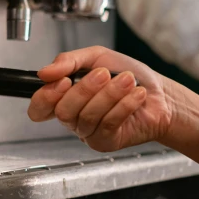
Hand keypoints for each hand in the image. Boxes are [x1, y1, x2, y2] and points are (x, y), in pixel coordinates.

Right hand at [28, 47, 173, 151]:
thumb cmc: (127, 75)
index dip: (46, 97)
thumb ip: (68, 61)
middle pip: (63, 111)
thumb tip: (44, 72)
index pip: (38, 107)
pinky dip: (124, 106)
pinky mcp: (105, 141)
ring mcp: (88, 132)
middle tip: (104, 74)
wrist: (160, 94)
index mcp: (64, 97)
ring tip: (127, 80)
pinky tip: (136, 95)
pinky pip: (107, 124)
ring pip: (88, 116)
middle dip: (85, 89)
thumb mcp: (97, 57)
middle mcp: (73, 118)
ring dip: (110, 94)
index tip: (64, 80)